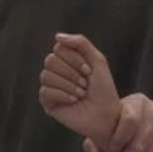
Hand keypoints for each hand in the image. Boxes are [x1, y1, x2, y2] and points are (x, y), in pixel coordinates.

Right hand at [38, 33, 120, 148]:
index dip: (74, 59)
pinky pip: (45, 92)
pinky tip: (73, 101)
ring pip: (46, 76)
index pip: (58, 48)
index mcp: (67, 61)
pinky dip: (62, 95)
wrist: (107, 115)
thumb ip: (80, 43)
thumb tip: (57, 36)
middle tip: (85, 84)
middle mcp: (57, 72)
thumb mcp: (97, 60)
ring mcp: (51, 87)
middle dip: (71, 73)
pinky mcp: (48, 103)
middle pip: (50, 61)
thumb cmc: (104, 89)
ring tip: (81, 94)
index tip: (89, 71)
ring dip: (68, 85)